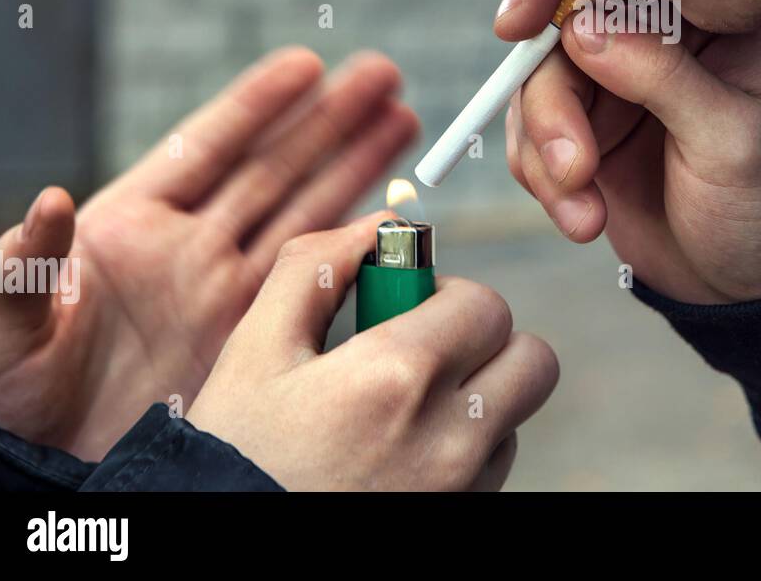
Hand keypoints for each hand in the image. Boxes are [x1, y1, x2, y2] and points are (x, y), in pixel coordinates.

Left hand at [0, 48, 417, 460]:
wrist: (41, 468)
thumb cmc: (4, 391)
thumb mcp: (0, 323)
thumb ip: (26, 261)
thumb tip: (49, 203)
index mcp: (128, 225)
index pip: (207, 148)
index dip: (258, 104)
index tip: (308, 64)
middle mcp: (188, 248)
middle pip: (274, 168)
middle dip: (330, 120)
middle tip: (382, 77)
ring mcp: (224, 292)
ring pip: (308, 213)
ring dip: (357, 167)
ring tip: (402, 120)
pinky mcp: (252, 338)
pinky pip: (317, 281)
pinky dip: (357, 245)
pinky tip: (390, 214)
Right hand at [186, 214, 557, 490]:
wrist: (229, 538)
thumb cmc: (236, 451)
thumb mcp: (255, 349)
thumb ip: (318, 266)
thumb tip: (384, 223)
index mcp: (397, 378)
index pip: (486, 306)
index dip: (448, 297)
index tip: (407, 310)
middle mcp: (448, 440)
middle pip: (530, 360)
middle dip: (481, 342)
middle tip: (420, 351)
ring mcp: (462, 491)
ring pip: (515, 414)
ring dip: (476, 397)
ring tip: (401, 409)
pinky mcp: (465, 518)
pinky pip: (495, 466)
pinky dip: (465, 447)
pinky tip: (403, 450)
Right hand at [498, 0, 760, 304]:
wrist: (754, 291)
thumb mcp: (731, 142)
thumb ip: (663, 78)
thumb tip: (583, 25)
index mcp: (705, 17)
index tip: (520, 24)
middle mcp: (655, 41)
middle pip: (560, 32)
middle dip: (552, 104)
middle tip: (572, 169)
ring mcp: (616, 88)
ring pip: (537, 88)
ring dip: (544, 154)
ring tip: (584, 212)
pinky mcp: (587, 136)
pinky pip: (532, 138)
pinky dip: (543, 182)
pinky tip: (583, 220)